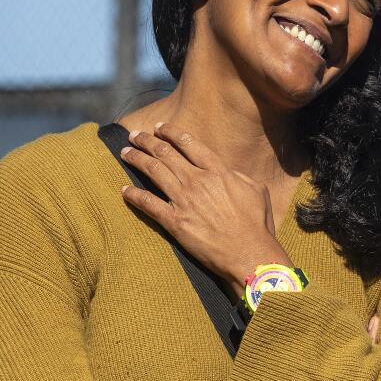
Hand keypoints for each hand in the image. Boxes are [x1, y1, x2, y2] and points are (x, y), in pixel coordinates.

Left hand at [119, 123, 289, 294]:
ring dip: (137, 159)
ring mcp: (184, 200)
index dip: (172, 132)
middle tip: (135, 136)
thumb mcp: (256, 191)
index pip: (189, 144)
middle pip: (166, 153)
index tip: (160, 127)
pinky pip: (148, 203)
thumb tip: (228, 171)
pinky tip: (124, 190)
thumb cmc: (256, 224)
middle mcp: (198, 181)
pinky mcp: (175, 221)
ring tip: (125, 152)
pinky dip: (134, 195)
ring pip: (153, 171)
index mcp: (218, 172)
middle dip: (147, 141)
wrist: (248, 252)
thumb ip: (238, 176)